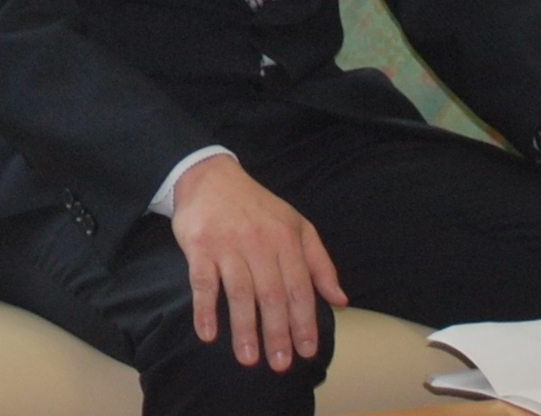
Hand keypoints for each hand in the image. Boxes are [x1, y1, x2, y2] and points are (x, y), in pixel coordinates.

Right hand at [167, 151, 348, 374]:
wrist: (210, 176)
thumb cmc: (257, 208)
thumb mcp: (297, 226)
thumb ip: (320, 263)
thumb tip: (340, 300)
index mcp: (286, 239)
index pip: (300, 288)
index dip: (304, 322)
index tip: (306, 351)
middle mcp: (259, 243)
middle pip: (271, 295)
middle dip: (277, 333)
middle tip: (279, 365)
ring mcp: (228, 245)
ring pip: (239, 292)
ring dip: (244, 328)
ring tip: (248, 359)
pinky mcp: (199, 245)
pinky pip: (201, 281)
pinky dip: (204, 309)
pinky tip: (208, 334)